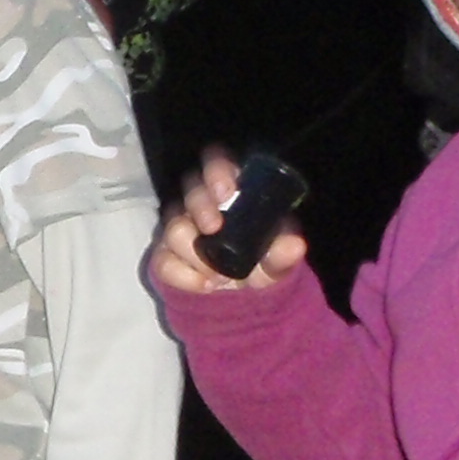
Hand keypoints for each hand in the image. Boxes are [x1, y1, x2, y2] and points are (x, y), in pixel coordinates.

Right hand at [150, 147, 308, 296]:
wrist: (240, 295)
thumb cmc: (261, 263)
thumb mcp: (278, 260)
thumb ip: (285, 252)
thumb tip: (295, 245)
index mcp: (232, 191)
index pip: (217, 164)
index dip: (216, 171)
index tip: (226, 191)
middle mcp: (202, 204)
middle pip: (191, 189)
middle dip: (201, 207)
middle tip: (213, 228)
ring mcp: (180, 228)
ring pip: (174, 226)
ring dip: (195, 252)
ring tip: (218, 275)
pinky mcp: (165, 254)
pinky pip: (163, 261)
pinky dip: (184, 276)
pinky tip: (204, 286)